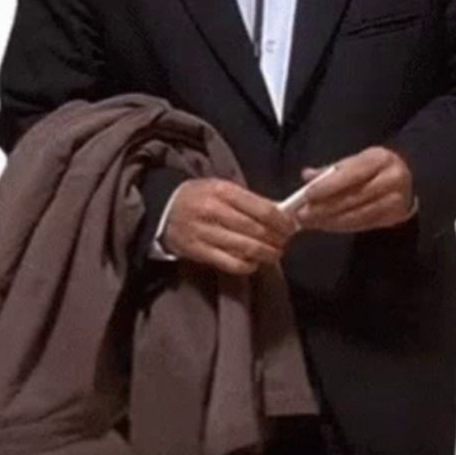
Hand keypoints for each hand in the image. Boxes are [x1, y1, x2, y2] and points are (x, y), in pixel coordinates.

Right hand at [161, 177, 299, 275]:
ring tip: (275, 253)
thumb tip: (282, 212)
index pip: (262, 209)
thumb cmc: (200, 197)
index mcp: (223, 191)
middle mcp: (214, 211)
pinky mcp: (198, 252)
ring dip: (266, 254)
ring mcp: (205, 233)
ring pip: (246, 249)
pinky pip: (230, 263)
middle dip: (277, 239)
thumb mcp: (223, 188)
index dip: (282, 221)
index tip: (292, 227)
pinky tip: (255, 263)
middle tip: (286, 242)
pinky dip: (247, 266)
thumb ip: (250, 200)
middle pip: (256, 230)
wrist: (164, 210)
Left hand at [296, 146, 414, 232]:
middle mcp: (392, 178)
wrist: (407, 179)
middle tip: (303, 214)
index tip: (308, 195)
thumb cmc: (374, 168)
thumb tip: (307, 175)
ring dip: (331, 221)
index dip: (329, 185)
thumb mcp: (356, 161)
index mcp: (380, 159)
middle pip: (354, 197)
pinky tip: (327, 226)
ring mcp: (396, 200)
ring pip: (358, 215)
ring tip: (311, 223)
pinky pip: (364, 225)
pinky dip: (342, 226)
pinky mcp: (394, 217)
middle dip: (325, 208)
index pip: (352, 173)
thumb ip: (331, 170)